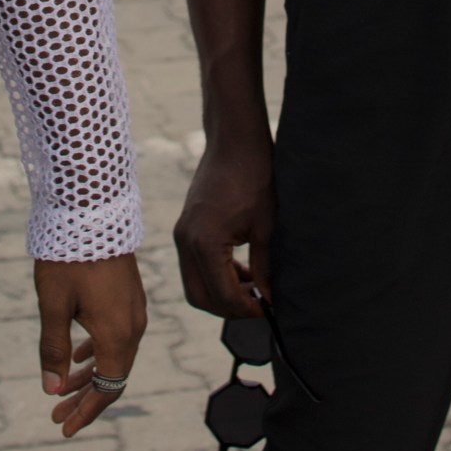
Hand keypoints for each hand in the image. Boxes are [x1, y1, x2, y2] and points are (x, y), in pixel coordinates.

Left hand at [35, 253, 145, 438]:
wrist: (92, 211)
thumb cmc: (69, 259)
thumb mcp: (54, 306)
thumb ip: (54, 349)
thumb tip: (52, 389)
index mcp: (117, 334)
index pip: (107, 388)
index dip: (86, 412)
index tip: (63, 427)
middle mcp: (133, 325)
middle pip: (113, 375)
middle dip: (84, 398)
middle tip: (56, 414)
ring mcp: (135, 309)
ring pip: (115, 354)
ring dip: (90, 374)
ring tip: (62, 388)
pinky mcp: (130, 295)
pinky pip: (118, 335)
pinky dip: (98, 351)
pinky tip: (81, 353)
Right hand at [174, 133, 273, 319]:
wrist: (235, 141)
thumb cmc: (254, 177)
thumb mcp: (266, 226)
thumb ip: (264, 267)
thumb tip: (269, 299)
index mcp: (204, 243)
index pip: (222, 296)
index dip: (247, 309)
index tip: (268, 310)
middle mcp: (185, 241)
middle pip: (200, 297)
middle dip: (229, 308)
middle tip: (258, 305)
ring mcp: (181, 233)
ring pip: (195, 283)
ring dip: (221, 292)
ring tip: (253, 286)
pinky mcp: (185, 227)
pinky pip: (194, 264)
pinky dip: (214, 274)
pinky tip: (240, 268)